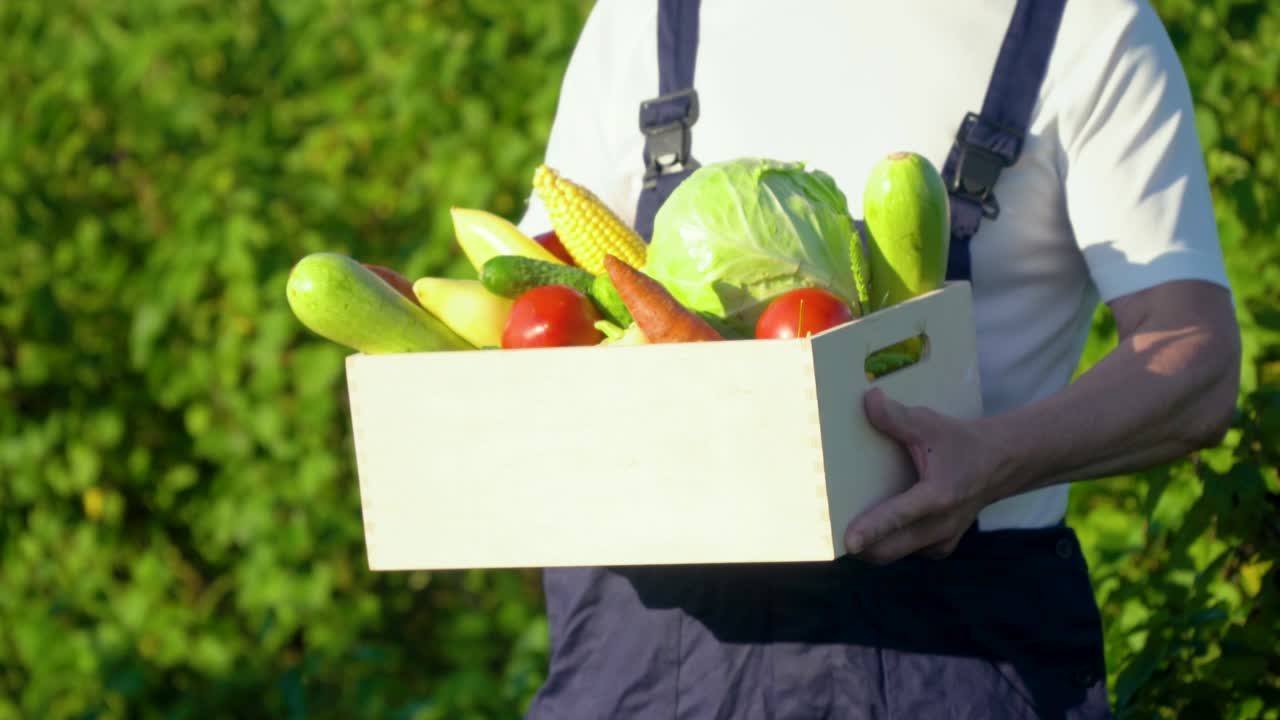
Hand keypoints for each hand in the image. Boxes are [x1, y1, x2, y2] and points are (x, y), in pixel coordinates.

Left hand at [844, 387, 1006, 564]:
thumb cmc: (962, 443)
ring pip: (896, 554)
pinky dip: (890, 543)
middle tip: (829, 535)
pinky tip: (876, 527)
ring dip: (872, 546)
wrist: (1001, 464)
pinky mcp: (941, 547)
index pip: (899, 516)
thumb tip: (869, 400)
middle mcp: (941, 525)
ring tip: (849, 530)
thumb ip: (898, 417)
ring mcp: (943, 540)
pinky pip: (908, 551)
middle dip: (860, 547)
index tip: (848, 541)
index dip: (872, 529)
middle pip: (889, 550)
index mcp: (939, 495)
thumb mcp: (931, 424)